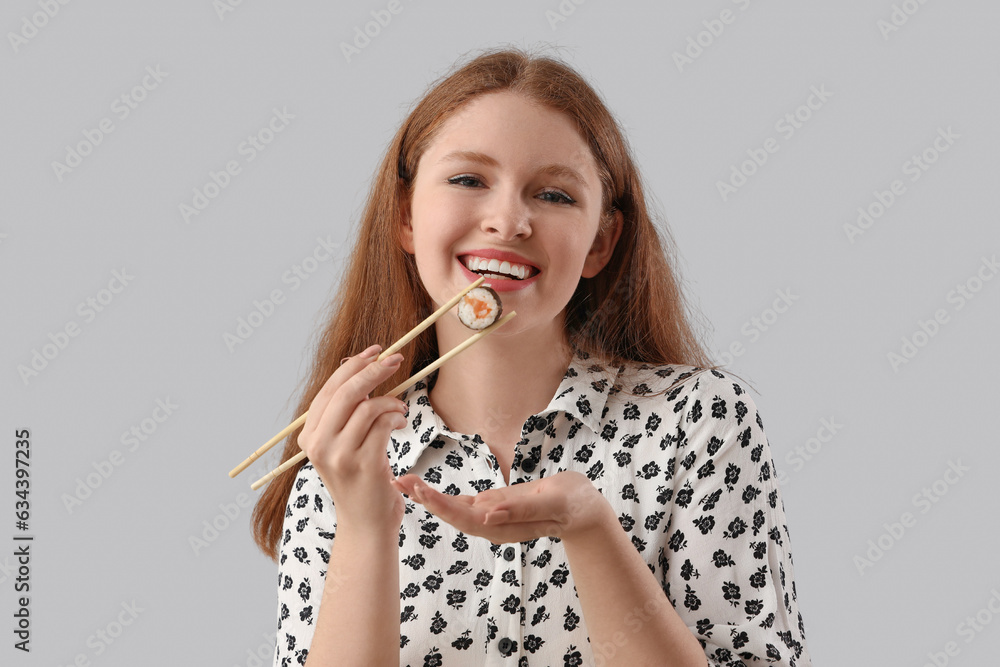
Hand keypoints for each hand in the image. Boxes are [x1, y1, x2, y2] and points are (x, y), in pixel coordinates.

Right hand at [297, 344, 409, 533]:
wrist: (366, 524)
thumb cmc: (359, 480)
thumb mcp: (341, 446)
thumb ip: (345, 415)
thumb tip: (362, 371)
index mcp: (308, 437)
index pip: (329, 389)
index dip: (354, 365)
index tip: (376, 353)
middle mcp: (318, 445)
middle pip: (347, 392)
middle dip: (374, 370)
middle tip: (396, 360)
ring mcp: (340, 456)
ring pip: (367, 406)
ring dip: (390, 401)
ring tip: (400, 410)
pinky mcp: (364, 464)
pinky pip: (382, 424)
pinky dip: (396, 416)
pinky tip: (401, 422)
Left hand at [391, 470, 614, 545]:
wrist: (585, 511)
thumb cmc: (574, 505)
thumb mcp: (554, 502)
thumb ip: (522, 509)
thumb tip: (487, 516)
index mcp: (504, 526)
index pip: (465, 516)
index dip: (440, 503)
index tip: (419, 490)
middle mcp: (493, 525)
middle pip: (452, 514)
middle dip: (425, 499)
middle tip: (398, 481)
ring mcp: (492, 518)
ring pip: (453, 509)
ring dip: (427, 497)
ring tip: (402, 482)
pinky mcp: (495, 508)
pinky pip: (462, 504)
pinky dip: (441, 495)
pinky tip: (424, 490)